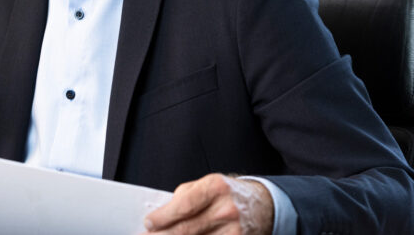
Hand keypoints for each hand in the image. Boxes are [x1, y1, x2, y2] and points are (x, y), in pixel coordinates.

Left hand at [143, 173, 272, 234]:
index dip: (164, 216)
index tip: (148, 223)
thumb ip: (185, 196)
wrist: (264, 205)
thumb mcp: (208, 184)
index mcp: (216, 187)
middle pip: (187, 228)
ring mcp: (234, 230)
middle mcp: (226, 209)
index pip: (184, 204)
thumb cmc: (229, 193)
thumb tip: (161, 214)